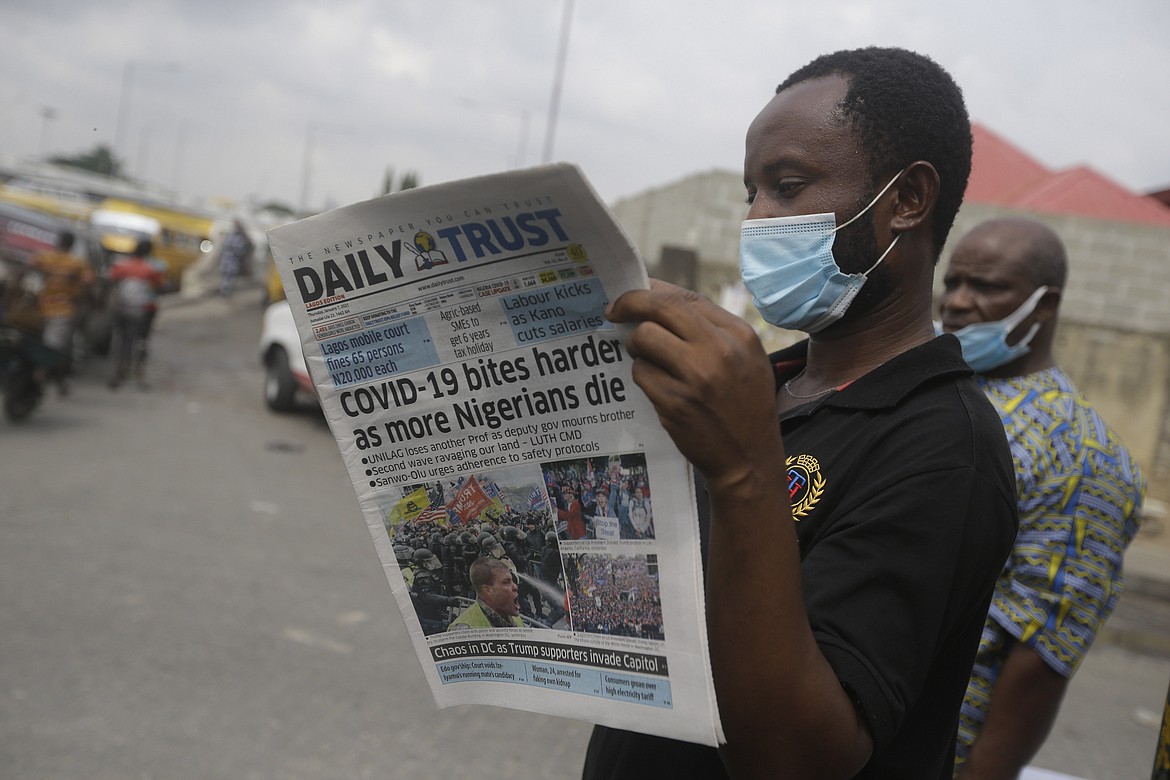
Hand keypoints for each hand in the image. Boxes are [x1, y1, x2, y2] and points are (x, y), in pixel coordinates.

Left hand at [607, 280, 782, 492]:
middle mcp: (719, 350)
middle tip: (613, 311)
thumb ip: (710, 328)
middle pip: (660, 308)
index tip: (634, 294)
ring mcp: (696, 377)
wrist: (749, 458)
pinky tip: (657, 387)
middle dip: (629, 303)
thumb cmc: (745, 404)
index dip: (652, 290)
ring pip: (644, 339)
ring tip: (646, 358)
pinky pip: (641, 374)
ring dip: (636, 347)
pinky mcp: (675, 403)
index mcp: (738, 334)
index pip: (686, 298)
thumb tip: (658, 296)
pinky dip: (643, 377)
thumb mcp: (746, 358)